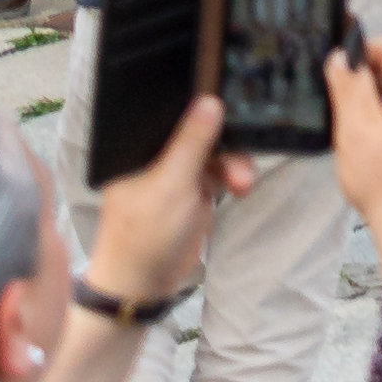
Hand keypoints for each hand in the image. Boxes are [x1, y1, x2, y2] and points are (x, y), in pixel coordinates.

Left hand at [87, 92, 237, 305]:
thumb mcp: (171, 185)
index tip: (232, 95)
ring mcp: (176, 174)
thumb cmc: (146, 233)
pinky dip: (233, 177)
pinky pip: (220, 172)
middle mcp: (156, 157)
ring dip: (234, 165)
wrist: (144, 285)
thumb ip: (192, 143)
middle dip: (226, 143)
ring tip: (244, 184)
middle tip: (243, 155)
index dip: (200, 104)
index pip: (170, 114)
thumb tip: (210, 100)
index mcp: (137, 149)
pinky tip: (242, 188)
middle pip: (199, 132)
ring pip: (215, 153)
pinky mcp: (193, 192)